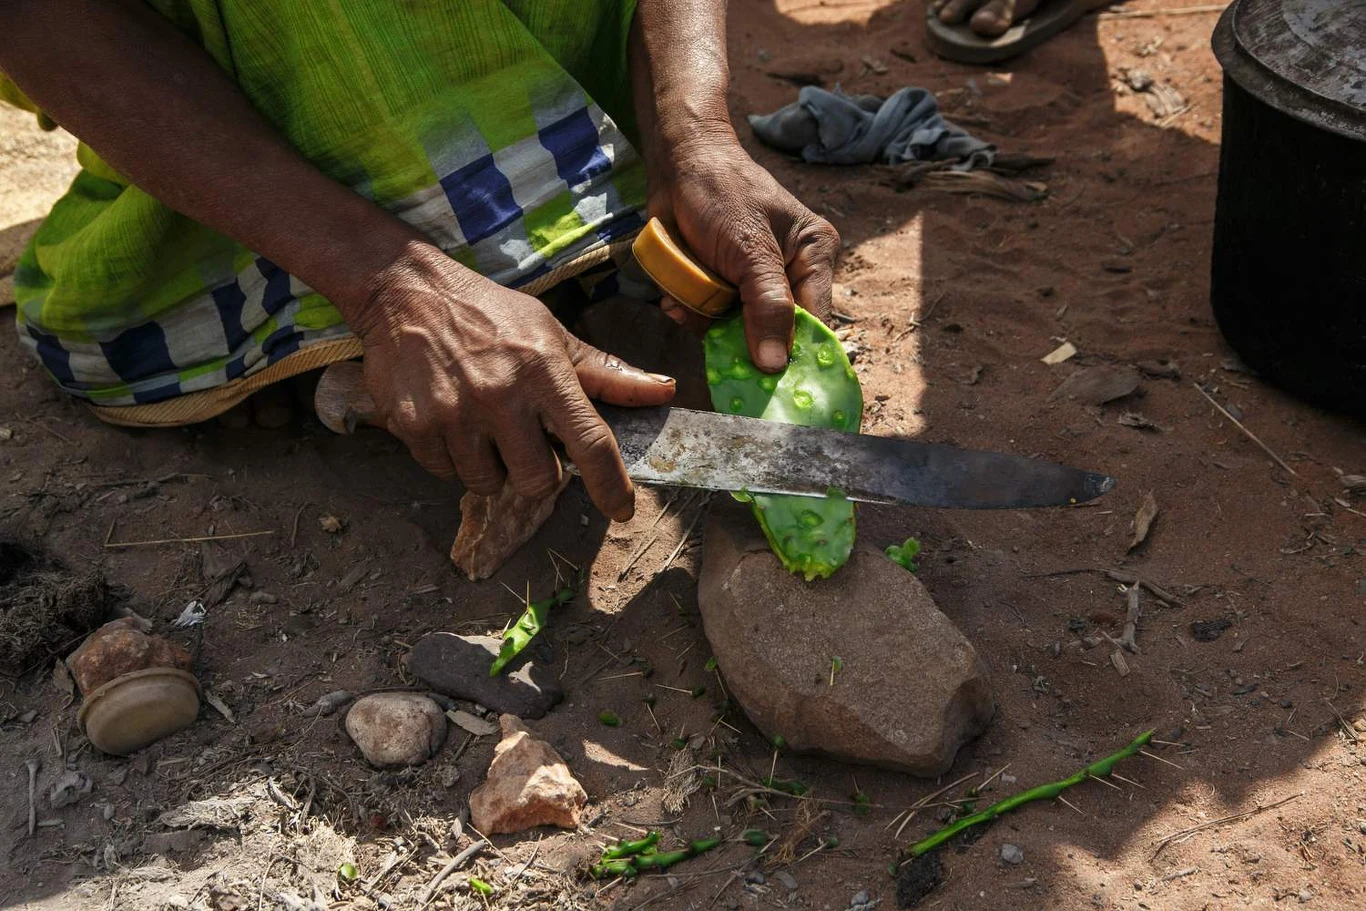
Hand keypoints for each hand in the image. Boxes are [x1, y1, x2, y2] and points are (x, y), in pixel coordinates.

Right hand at [354, 242, 676, 519]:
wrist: (405, 291)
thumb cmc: (490, 314)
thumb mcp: (551, 333)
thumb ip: (604, 373)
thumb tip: (664, 391)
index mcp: (543, 371)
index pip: (590, 442)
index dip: (610, 485)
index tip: (621, 510)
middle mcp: (501, 395)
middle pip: (538, 481)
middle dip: (537, 472)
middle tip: (524, 441)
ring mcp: (454, 414)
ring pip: (488, 483)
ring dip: (491, 466)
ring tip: (482, 424)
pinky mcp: (414, 426)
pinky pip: (444, 472)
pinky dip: (452, 457)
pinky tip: (449, 418)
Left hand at [647, 131, 839, 371]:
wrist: (676, 163)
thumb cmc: (721, 191)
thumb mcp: (749, 248)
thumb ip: (767, 305)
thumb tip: (777, 365)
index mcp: (813, 257)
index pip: (815, 321)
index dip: (796, 354)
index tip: (771, 382)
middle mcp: (790, 274)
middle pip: (775, 333)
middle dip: (739, 335)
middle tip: (712, 329)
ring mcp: (754, 284)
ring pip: (738, 331)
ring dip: (707, 322)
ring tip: (686, 300)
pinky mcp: (724, 287)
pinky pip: (712, 319)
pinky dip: (692, 313)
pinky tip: (676, 298)